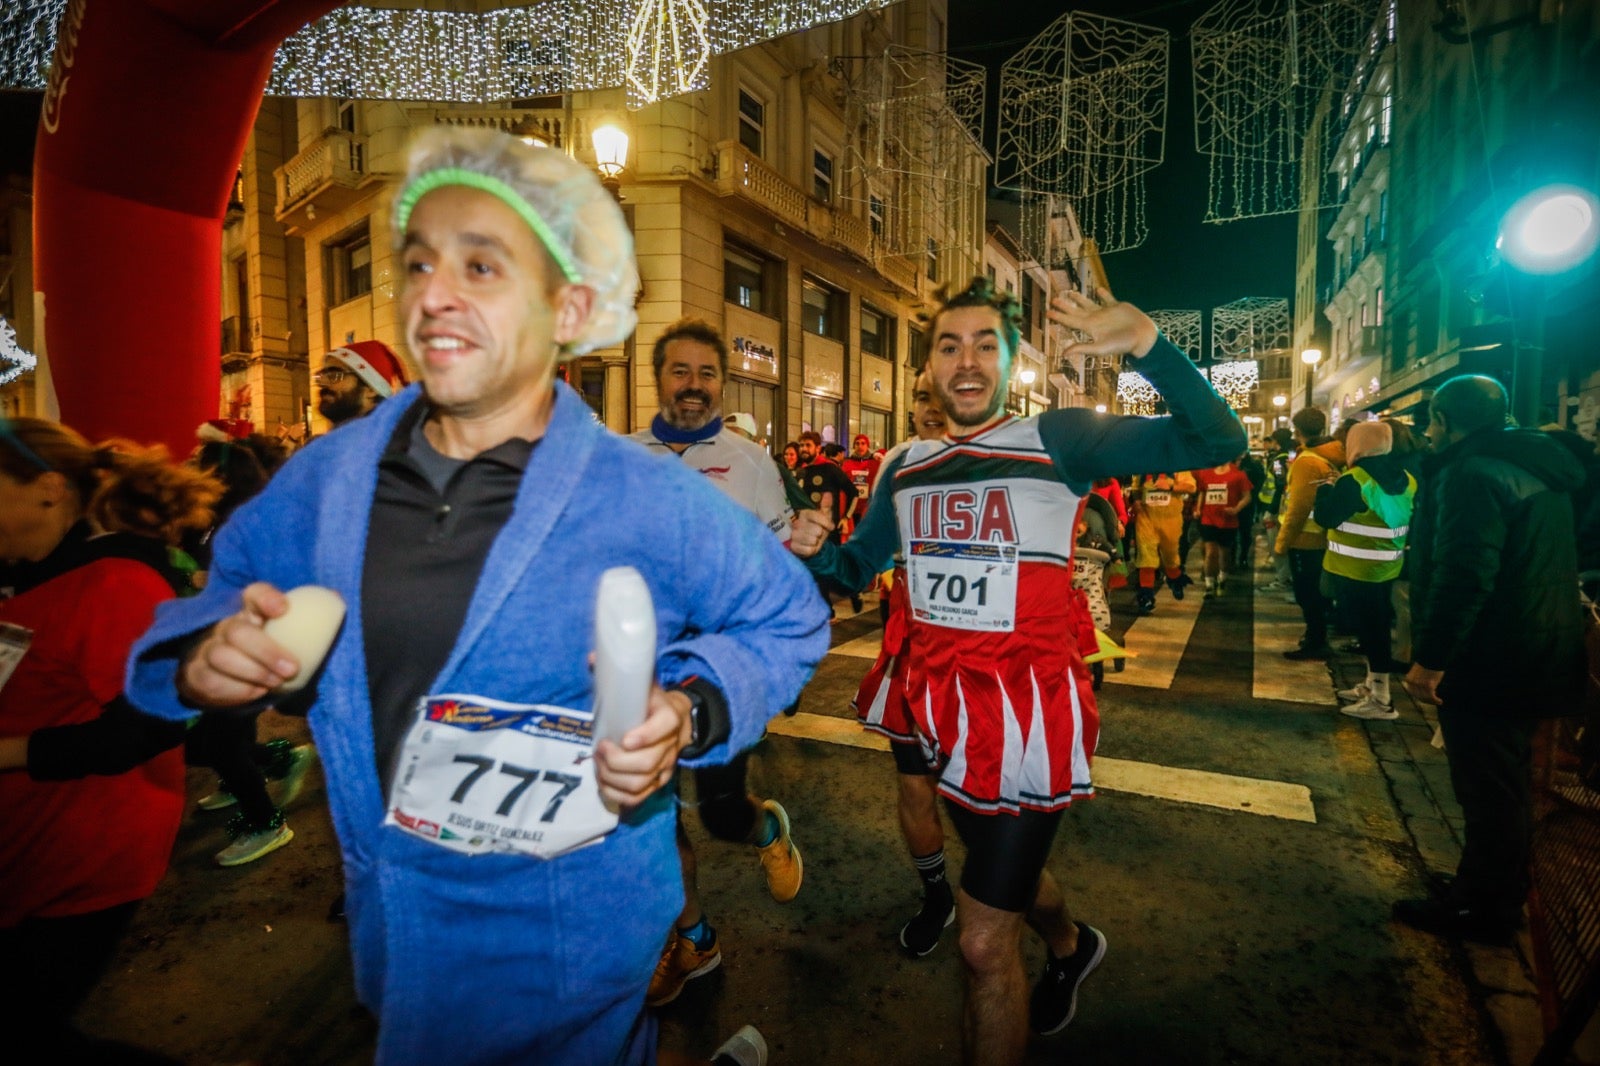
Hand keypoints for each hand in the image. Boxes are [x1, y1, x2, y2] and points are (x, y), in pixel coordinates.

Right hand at [177, 583, 298, 707]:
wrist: (226, 677)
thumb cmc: (266, 652)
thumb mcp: (288, 635)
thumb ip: (310, 619)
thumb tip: (337, 599)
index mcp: (250, 612)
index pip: (253, 594)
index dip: (266, 597)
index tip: (283, 608)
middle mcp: (226, 626)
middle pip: (238, 632)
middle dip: (265, 651)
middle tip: (291, 668)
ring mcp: (207, 650)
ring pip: (221, 657)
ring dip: (252, 673)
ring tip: (275, 683)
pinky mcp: (195, 673)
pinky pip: (210, 681)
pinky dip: (235, 690)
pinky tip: (254, 693)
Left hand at [593, 684, 691, 811]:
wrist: (677, 720)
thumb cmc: (651, 701)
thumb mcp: (643, 683)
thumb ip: (620, 672)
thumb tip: (593, 658)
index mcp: (670, 716)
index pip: (665, 726)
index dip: (646, 736)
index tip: (623, 739)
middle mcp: (671, 745)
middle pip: (648, 762)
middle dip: (617, 760)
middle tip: (599, 748)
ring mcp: (665, 767)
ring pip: (640, 783)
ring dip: (613, 777)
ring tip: (598, 763)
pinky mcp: (657, 783)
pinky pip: (638, 798)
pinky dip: (616, 794)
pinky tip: (603, 782)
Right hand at [788, 494, 833, 557]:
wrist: (810, 544)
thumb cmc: (817, 528)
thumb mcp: (824, 517)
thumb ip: (826, 506)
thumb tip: (828, 494)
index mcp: (804, 514)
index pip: (815, 515)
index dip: (825, 522)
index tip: (831, 527)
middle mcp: (797, 523)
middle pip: (816, 530)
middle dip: (821, 534)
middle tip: (818, 534)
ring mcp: (793, 535)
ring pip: (812, 540)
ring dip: (816, 542)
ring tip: (814, 540)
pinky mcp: (793, 547)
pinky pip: (808, 550)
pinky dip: (811, 550)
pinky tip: (809, 547)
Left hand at [1047, 287, 1158, 358]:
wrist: (1142, 337)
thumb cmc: (1122, 344)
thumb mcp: (1100, 348)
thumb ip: (1083, 348)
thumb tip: (1064, 354)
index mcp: (1090, 327)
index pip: (1070, 321)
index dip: (1058, 317)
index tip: (1047, 312)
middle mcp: (1096, 319)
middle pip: (1076, 311)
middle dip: (1064, 306)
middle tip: (1053, 300)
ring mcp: (1106, 312)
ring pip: (1089, 303)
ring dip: (1079, 298)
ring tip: (1070, 292)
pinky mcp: (1117, 307)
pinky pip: (1107, 298)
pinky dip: (1103, 294)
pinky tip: (1098, 289)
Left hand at [1402, 664, 1444, 705]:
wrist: (1432, 658)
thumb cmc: (1428, 663)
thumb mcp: (1420, 672)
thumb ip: (1419, 680)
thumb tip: (1422, 689)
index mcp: (1408, 679)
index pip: (1412, 692)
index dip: (1419, 696)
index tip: (1425, 698)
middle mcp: (1413, 683)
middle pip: (1419, 696)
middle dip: (1426, 700)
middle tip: (1433, 701)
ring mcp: (1420, 685)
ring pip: (1426, 698)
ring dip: (1432, 701)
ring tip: (1438, 701)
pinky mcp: (1428, 686)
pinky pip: (1432, 696)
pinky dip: (1436, 700)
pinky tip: (1440, 701)